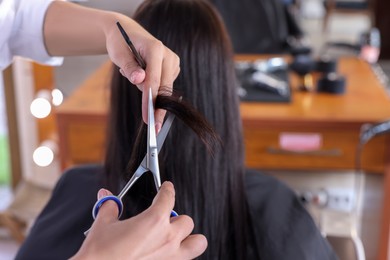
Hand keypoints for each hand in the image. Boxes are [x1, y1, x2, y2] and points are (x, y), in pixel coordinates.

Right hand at [71, 182, 206, 259]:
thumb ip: (110, 207)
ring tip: (178, 239)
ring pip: (198, 243)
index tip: (167, 188)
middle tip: (164, 221)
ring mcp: (172, 258)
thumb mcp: (103, 225)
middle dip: (176, 219)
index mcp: (154, 221)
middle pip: (187, 221)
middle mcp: (168, 239)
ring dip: (190, 239)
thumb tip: (107, 196)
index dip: (168, 189)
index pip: (169, 197)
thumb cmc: (100, 254)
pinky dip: (179, 257)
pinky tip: (167, 256)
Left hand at [104, 16, 179, 131]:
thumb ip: (130, 68)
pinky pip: (164, 85)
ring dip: (150, 93)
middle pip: (166, 88)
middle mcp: (168, 55)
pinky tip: (140, 75)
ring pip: (165, 88)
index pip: (154, 80)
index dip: (150, 101)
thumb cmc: (120, 42)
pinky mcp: (172, 67)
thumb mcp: (119, 54)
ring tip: (131, 73)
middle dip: (158, 108)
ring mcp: (172, 61)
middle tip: (153, 128)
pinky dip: (152, 88)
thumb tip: (140, 81)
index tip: (147, 119)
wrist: (126, 31)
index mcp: (155, 49)